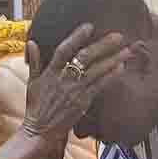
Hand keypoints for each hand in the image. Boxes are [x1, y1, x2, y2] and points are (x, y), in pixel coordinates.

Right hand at [23, 24, 130, 143]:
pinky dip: (111, 76)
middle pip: (85, 57)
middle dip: (103, 45)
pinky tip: (121, 68)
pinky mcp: (82, 102)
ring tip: (126, 50)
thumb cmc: (36, 108)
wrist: (40, 131)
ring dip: (113, 59)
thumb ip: (35, 61)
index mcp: (50, 72)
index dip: (76, 37)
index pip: (64, 50)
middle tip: (118, 36)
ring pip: (96, 71)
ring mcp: (74, 91)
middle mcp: (63, 79)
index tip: (89, 26)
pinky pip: (99, 86)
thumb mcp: (32, 82)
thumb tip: (31, 42)